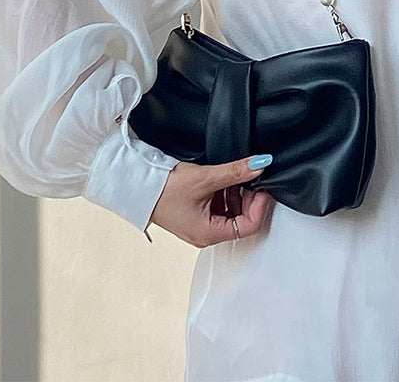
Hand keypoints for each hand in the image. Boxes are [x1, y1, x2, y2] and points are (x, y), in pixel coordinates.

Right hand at [148, 155, 274, 247]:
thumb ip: (235, 172)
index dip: (259, 206)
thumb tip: (259, 165)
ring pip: (230, 212)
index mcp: (208, 234)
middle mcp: (205, 234)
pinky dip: (224, 193)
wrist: (136, 183)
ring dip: (236, 194)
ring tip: (234, 175)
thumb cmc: (162, 189)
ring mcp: (199, 224)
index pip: (248, 226)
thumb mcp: (205, 178)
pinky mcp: (194, 214)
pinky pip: (217, 206)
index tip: (263, 187)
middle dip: (248, 199)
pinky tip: (221, 178)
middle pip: (241, 220)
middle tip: (251, 179)